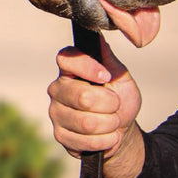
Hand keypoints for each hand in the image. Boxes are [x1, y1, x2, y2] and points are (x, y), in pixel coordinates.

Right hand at [47, 37, 145, 177]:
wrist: (120, 132)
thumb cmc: (119, 100)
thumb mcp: (120, 77)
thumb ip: (108, 58)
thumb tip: (98, 36)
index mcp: (69, 70)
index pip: (67, 59)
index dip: (88, 67)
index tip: (106, 77)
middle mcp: (57, 88)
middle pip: (82, 96)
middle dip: (110, 105)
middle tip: (114, 105)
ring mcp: (56, 112)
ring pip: (87, 121)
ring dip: (109, 124)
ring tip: (111, 121)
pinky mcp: (60, 134)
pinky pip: (86, 140)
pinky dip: (105, 140)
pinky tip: (106, 136)